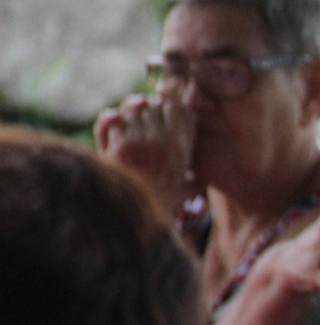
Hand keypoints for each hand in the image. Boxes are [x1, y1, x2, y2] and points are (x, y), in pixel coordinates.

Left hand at [94, 95, 195, 214]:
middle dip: (146, 110)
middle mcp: (166, 142)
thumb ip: (196, 181)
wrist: (131, 220)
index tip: (161, 115)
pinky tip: (113, 132)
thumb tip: (204, 176)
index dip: (168, 107)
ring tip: (126, 129)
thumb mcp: (185, 193)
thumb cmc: (159, 207)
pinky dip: (110, 123)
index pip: (180, 108)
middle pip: (154, 104)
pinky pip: (112, 120)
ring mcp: (141, 142)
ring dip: (127, 116)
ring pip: (132, 109)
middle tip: (140, 124)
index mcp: (183, 148)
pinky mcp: (118, 147)